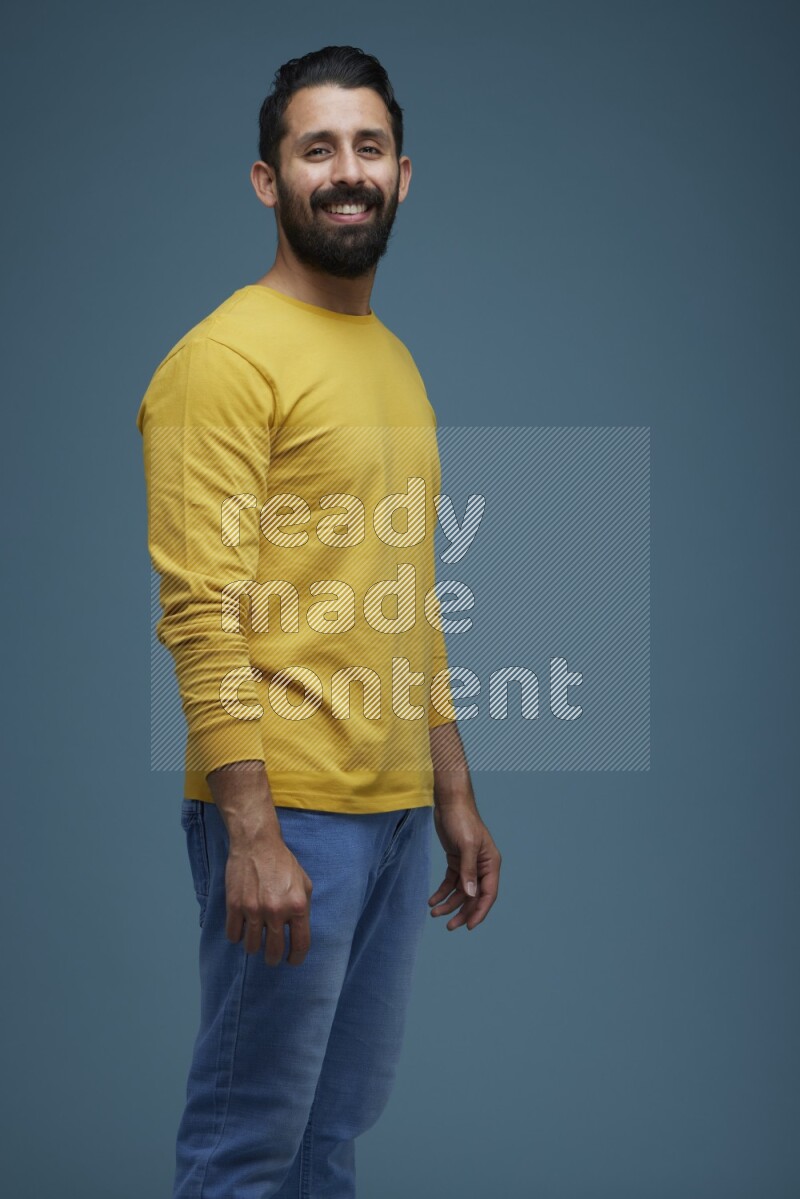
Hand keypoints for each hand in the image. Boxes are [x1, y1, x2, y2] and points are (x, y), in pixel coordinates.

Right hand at [224, 830, 312, 966]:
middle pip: (274, 951)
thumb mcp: (304, 883)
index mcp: (297, 906)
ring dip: (254, 947)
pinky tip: (242, 930)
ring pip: (251, 947)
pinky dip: (237, 936)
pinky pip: (233, 935)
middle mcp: (276, 911)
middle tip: (272, 957)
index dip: (296, 958)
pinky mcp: (234, 906)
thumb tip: (299, 932)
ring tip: (256, 942)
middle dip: (273, 958)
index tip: (292, 961)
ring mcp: (253, 910)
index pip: (300, 944)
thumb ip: (303, 909)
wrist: (257, 844)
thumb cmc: (282, 863)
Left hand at [429, 802, 500, 930]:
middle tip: (449, 926)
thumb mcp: (466, 845)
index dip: (479, 912)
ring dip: (449, 903)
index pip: (488, 894)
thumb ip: (468, 871)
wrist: (449, 802)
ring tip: (434, 913)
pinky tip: (432, 900)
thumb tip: (471, 895)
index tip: (468, 927)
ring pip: (461, 892)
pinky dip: (442, 892)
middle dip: (462, 912)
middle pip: (474, 896)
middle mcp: (482, 866)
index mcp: (491, 864)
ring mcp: (469, 864)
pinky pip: (451, 882)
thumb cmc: (462, 820)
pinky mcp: (456, 860)